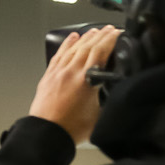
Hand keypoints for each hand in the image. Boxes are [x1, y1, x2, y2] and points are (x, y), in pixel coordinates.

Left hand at [30, 26, 120, 143]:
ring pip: (74, 48)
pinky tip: (72, 38)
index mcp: (86, 79)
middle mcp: (71, 71)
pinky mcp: (49, 76)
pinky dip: (67, 44)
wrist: (46, 135)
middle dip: (101, 35)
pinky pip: (59, 54)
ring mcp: (59, 72)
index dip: (111, 39)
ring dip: (86, 37)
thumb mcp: (99, 115)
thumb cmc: (70, 129)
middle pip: (88, 45)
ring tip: (95, 31)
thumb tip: (115, 92)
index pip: (101, 50)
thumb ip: (108, 99)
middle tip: (110, 29)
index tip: (118, 33)